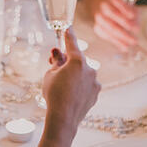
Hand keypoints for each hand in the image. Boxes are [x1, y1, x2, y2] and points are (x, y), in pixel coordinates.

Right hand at [40, 29, 100, 146]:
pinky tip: (70, 94)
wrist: (63, 118)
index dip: (68, 35)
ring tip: (62, 85)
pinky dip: (79, 85)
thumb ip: (56, 62)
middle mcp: (89, 69)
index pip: (72, 44)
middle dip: (66, 60)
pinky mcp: (96, 92)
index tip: (68, 28)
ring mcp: (94, 81)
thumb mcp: (50, 74)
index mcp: (77, 61)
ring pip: (82, 73)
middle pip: (76, 60)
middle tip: (54, 63)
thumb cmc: (54, 94)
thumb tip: (57, 55)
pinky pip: (86, 84)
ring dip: (73, 74)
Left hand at [89, 0, 138, 50]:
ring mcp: (105, 5)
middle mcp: (100, 15)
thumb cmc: (105, 13)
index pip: (108, 35)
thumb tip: (125, 49)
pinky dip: (126, 10)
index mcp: (99, 25)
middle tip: (134, 41)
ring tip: (136, 29)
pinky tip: (133, 15)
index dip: (118, 42)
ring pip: (115, 15)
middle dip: (124, 35)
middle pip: (111, 27)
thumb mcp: (107, 25)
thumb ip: (116, 36)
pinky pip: (119, 3)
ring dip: (126, 23)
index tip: (127, 47)